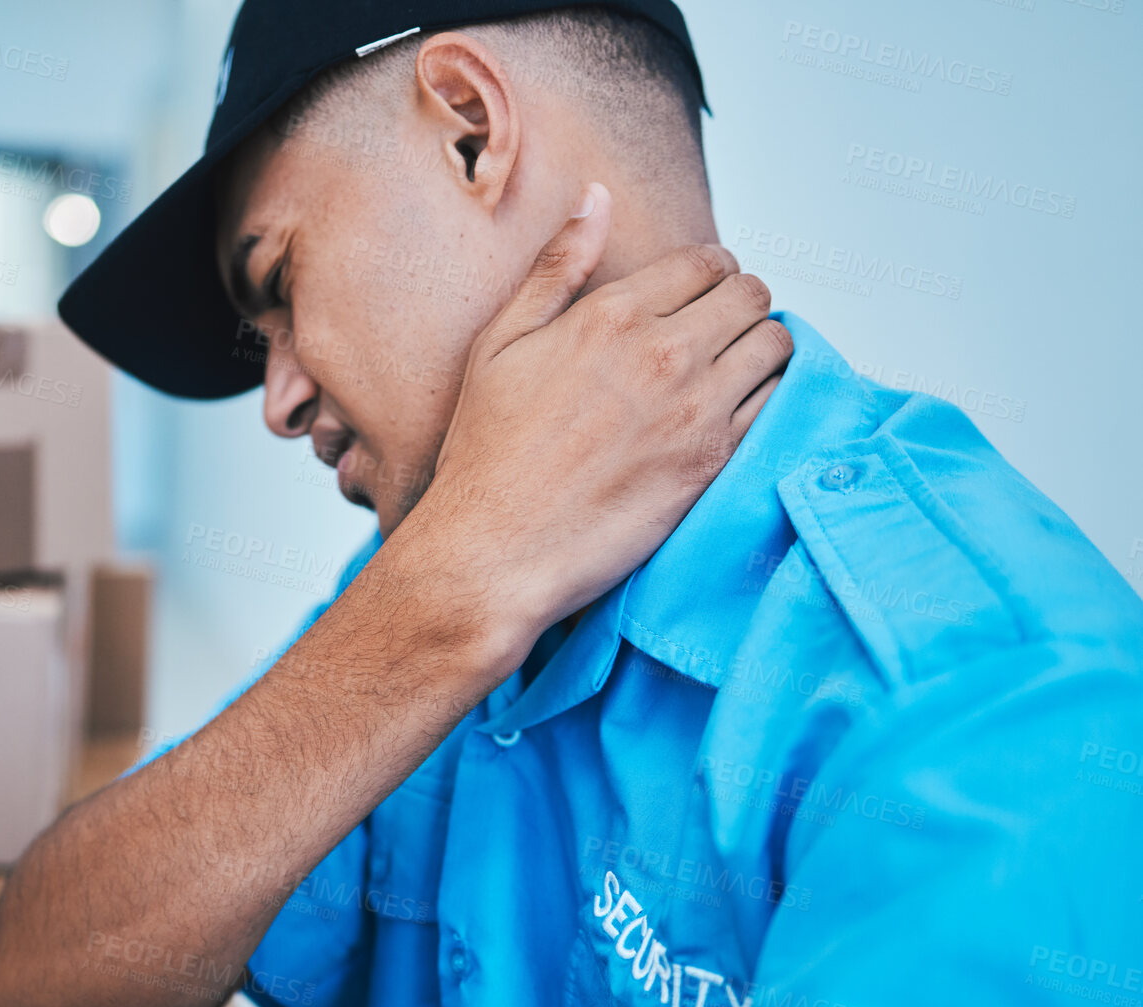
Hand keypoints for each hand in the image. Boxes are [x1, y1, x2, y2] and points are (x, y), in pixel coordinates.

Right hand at [418, 181, 791, 658]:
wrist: (496, 550)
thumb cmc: (486, 453)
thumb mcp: (499, 343)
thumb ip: (556, 266)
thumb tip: (595, 198)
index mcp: (610, 315)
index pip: (705, 262)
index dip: (708, 273)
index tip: (697, 296)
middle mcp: (662, 353)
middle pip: (751, 296)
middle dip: (741, 304)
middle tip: (719, 330)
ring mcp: (696, 409)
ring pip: (775, 346)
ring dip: (762, 348)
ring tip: (732, 369)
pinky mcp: (714, 462)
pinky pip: (777, 404)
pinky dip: (768, 398)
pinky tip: (735, 410)